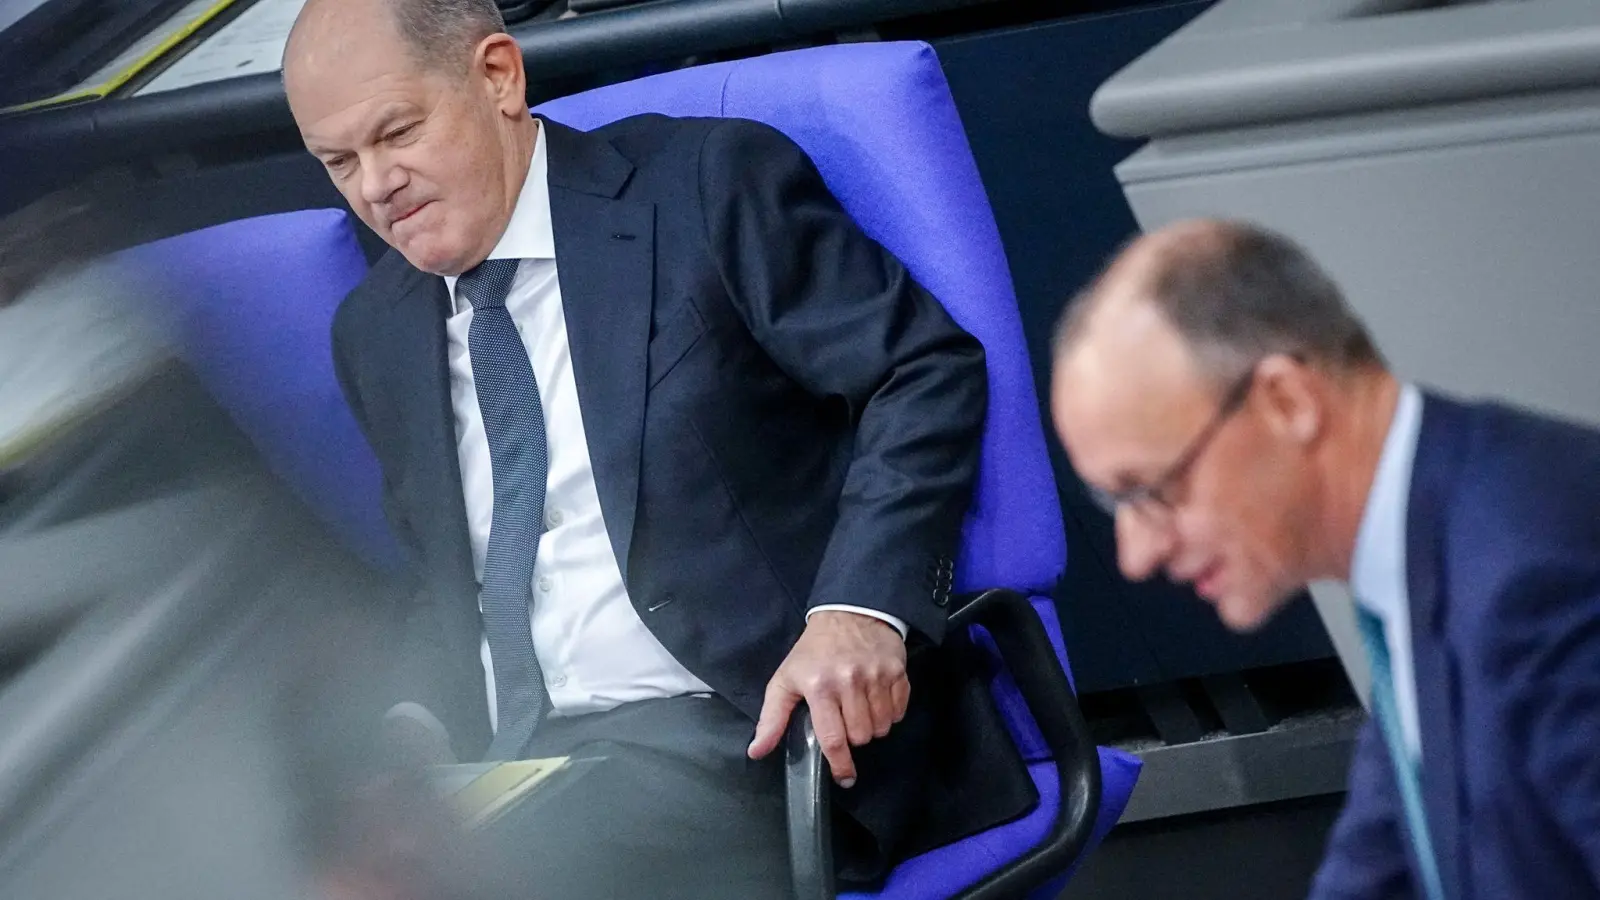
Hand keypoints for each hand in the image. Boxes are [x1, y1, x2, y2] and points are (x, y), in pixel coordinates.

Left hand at [746, 610, 908, 787]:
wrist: (849, 611)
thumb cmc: (813, 651)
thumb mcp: (785, 679)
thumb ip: (771, 717)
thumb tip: (756, 751)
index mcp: (819, 686)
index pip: (833, 738)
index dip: (840, 764)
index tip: (844, 778)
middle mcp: (850, 681)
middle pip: (861, 736)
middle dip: (854, 738)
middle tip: (845, 721)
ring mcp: (877, 676)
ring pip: (882, 727)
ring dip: (872, 727)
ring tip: (860, 710)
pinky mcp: (898, 671)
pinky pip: (899, 711)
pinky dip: (890, 714)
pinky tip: (877, 701)